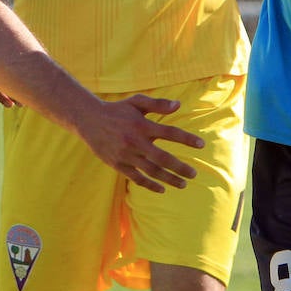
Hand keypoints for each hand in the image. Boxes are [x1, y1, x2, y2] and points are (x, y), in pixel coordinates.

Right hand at [79, 95, 203, 193]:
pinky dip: (150, 185)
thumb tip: (178, 105)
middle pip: (163, 158)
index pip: (170, 132)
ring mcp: (126, 155)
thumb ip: (158, 104)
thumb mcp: (136, 102)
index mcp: (142, 125)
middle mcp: (135, 142)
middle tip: (194, 174)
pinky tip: (162, 189)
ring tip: (183, 184)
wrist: (89, 120)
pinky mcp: (118, 164)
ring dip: (169, 179)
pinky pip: (136, 178)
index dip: (187, 139)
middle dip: (180, 168)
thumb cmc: (118, 110)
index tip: (201, 145)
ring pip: (151, 171)